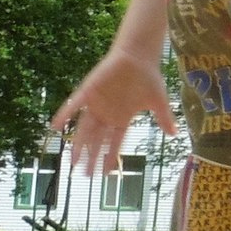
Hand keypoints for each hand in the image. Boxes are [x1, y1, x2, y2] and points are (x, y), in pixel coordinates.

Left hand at [49, 49, 175, 173]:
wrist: (139, 55)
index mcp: (122, 118)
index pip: (114, 142)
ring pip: (84, 129)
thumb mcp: (159, 102)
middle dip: (92, 157)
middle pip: (97, 141)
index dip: (109, 157)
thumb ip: (164, 118)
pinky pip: (74, 105)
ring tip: (72, 161)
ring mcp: (96, 104)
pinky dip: (64, 114)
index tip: (105, 173)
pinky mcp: (88, 91)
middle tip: (86, 175)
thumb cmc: (149, 77)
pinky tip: (55, 126)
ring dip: (78, 144)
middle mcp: (107, 114)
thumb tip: (175, 134)